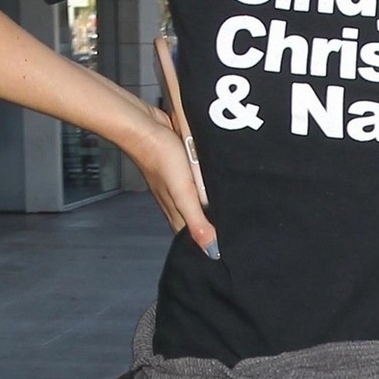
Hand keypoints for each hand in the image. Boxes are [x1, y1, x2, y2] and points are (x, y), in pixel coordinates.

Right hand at [115, 96, 216, 254]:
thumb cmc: (159, 156)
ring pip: (197, 201)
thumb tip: (211, 249)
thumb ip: (196, 221)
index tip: (225, 253)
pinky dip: (206, 186)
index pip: (192, 237)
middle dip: (213, 227)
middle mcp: (176, 201)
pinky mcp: (182, 168)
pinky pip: (196, 182)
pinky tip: (215, 183)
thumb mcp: (183, 194)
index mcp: (176, 212)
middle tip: (235, 232)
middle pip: (197, 220)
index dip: (207, 246)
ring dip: (211, 206)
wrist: (144, 125)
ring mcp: (178, 184)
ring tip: (231, 212)